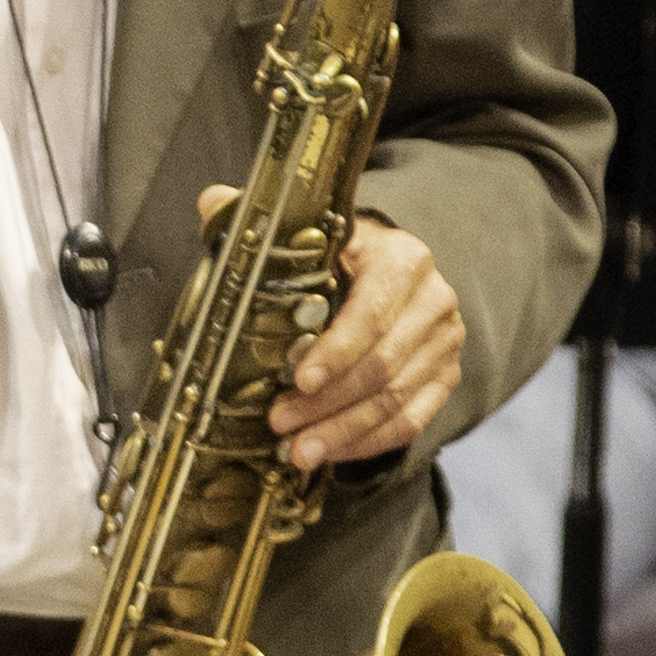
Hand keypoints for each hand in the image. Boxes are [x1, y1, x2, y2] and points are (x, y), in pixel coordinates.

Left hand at [196, 191, 462, 468]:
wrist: (390, 275)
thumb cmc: (341, 258)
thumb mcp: (310, 236)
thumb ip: (265, 226)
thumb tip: (211, 202)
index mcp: (403, 258)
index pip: (372, 311)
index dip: (336, 350)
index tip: (299, 379)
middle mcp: (434, 299)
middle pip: (381, 363)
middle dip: (327, 402)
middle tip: (280, 424)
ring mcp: (444, 343)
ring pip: (394, 399)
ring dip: (342, 430)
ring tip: (298, 451)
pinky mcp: (444, 376)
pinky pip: (411, 419)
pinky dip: (367, 442)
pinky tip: (330, 453)